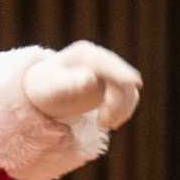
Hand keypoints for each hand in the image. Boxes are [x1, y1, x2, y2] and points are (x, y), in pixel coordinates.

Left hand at [22, 40, 142, 130]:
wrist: (44, 90)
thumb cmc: (45, 87)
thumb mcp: (52, 86)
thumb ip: (69, 83)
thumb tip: (90, 79)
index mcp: (85, 54)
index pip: (107, 63)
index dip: (121, 72)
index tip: (135, 83)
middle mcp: (100, 60)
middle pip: (121, 78)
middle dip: (117, 102)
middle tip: (101, 124)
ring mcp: (108, 72)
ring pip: (128, 90)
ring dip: (121, 110)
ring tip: (101, 125)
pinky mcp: (112, 85)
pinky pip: (128, 97)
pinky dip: (123, 112)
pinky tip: (108, 123)